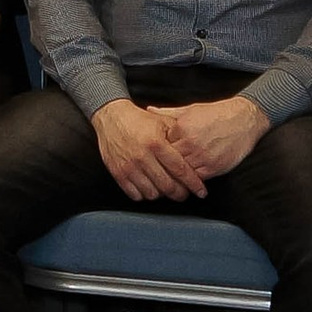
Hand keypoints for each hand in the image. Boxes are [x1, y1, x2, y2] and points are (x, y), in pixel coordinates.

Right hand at [93, 94, 210, 202]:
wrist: (111, 117)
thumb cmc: (138, 120)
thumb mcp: (162, 122)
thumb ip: (179, 137)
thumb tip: (195, 152)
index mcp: (156, 143)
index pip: (180, 170)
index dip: (193, 183)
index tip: (200, 191)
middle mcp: (142, 156)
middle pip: (167, 186)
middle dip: (180, 193)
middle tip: (184, 193)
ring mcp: (129, 166)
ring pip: (152, 193)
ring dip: (162, 194)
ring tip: (166, 189)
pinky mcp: (118, 173)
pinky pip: (135, 194)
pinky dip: (145, 195)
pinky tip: (150, 187)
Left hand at [159, 93, 270, 186]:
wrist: (244, 120)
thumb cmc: (217, 114)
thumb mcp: (189, 109)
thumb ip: (167, 113)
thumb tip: (149, 110)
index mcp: (182, 127)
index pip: (161, 144)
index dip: (158, 150)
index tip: (154, 153)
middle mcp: (190, 143)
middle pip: (169, 160)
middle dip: (164, 164)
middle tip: (158, 169)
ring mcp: (202, 157)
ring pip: (181, 172)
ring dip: (176, 175)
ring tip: (170, 177)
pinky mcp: (213, 168)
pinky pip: (196, 179)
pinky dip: (191, 180)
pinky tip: (187, 179)